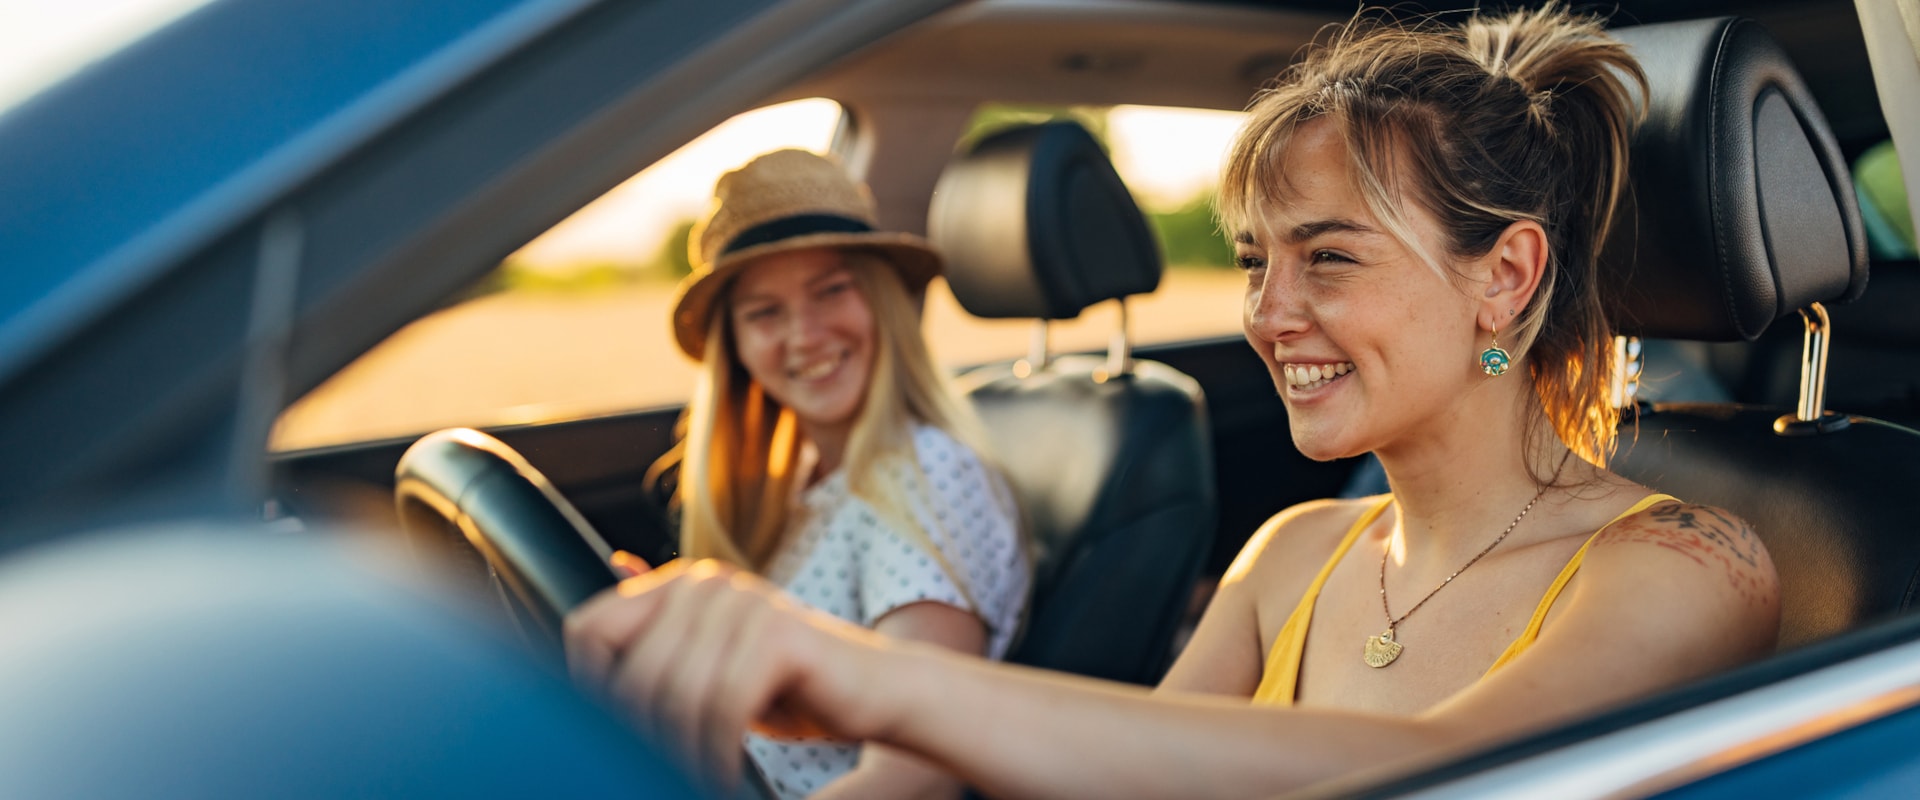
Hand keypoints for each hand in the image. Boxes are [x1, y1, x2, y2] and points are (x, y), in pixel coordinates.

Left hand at [563, 559, 894, 789]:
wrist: (877, 691)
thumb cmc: (788, 687)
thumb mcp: (710, 672)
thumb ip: (658, 653)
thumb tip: (587, 647)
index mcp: (679, 585)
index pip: (588, 630)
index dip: (587, 690)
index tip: (608, 739)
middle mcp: (705, 582)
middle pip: (632, 670)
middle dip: (638, 734)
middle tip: (651, 772)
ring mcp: (742, 601)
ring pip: (675, 693)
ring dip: (677, 751)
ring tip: (687, 778)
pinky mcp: (777, 633)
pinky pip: (721, 704)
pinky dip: (715, 752)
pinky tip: (719, 773)